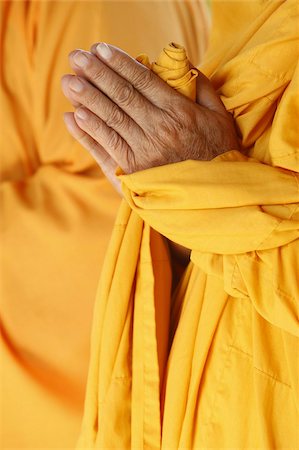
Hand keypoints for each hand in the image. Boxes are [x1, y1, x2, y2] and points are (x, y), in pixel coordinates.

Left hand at [61, 43, 238, 191]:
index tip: (100, 49)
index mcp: (179, 112)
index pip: (143, 81)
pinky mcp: (134, 172)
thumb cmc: (219, 155)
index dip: (120, 63)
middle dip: (96, 74)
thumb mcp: (221, 118)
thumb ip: (204, 89)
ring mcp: (145, 151)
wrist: (215, 197)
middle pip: (122, 96)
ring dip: (87, 98)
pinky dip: (90, 132)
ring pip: (111, 119)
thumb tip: (186, 65)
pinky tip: (74, 116)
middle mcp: (159, 129)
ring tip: (68, 82)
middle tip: (76, 57)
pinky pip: (108, 147)